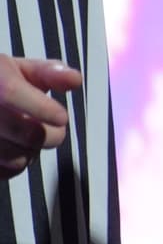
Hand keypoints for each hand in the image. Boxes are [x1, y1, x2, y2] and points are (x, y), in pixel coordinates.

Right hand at [0, 57, 80, 178]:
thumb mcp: (18, 70)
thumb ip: (48, 73)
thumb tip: (73, 80)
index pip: (11, 92)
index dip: (42, 108)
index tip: (60, 116)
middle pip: (25, 133)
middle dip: (49, 135)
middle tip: (52, 129)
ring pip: (15, 159)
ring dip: (31, 152)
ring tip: (28, 137)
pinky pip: (2, 172)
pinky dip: (14, 166)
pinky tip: (12, 148)